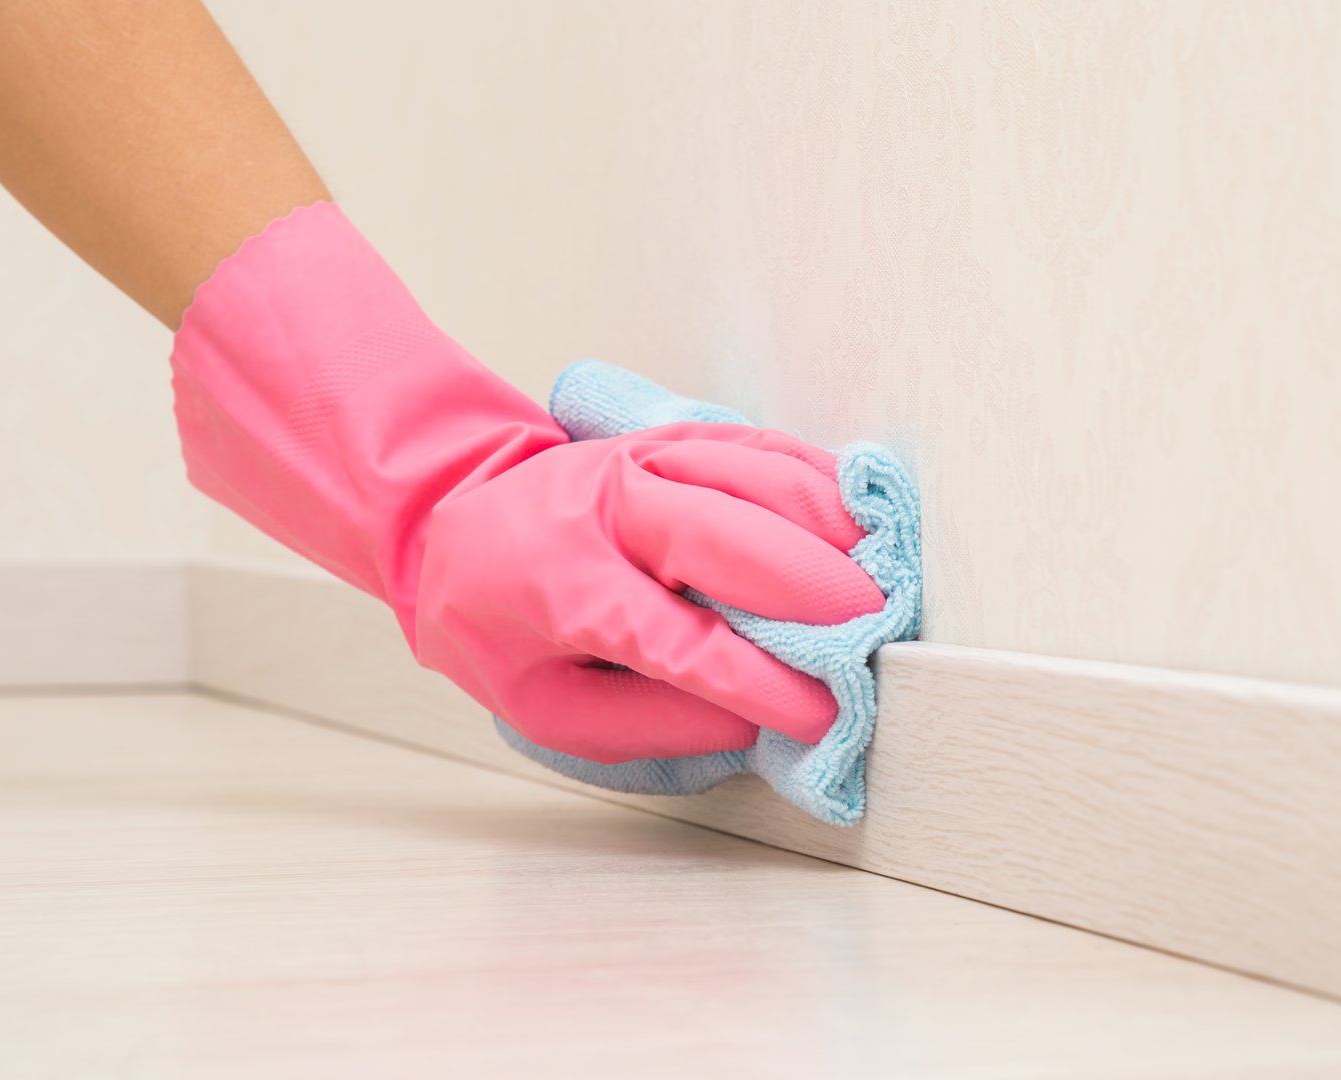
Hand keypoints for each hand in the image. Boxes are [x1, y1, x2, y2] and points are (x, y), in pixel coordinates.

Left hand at [412, 421, 886, 763]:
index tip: (822, 715)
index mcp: (565, 584)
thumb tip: (755, 726)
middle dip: (813, 589)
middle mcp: (609, 507)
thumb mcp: (543, 705)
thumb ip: (647, 724)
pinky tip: (863, 518)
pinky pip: (762, 447)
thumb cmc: (499, 624)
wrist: (451, 514)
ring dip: (832, 527)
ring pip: (756, 477)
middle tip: (878, 635)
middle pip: (728, 537)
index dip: (757, 681)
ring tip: (889, 579)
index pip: (677, 640)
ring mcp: (647, 458)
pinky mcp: (678, 435)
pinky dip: (820, 480)